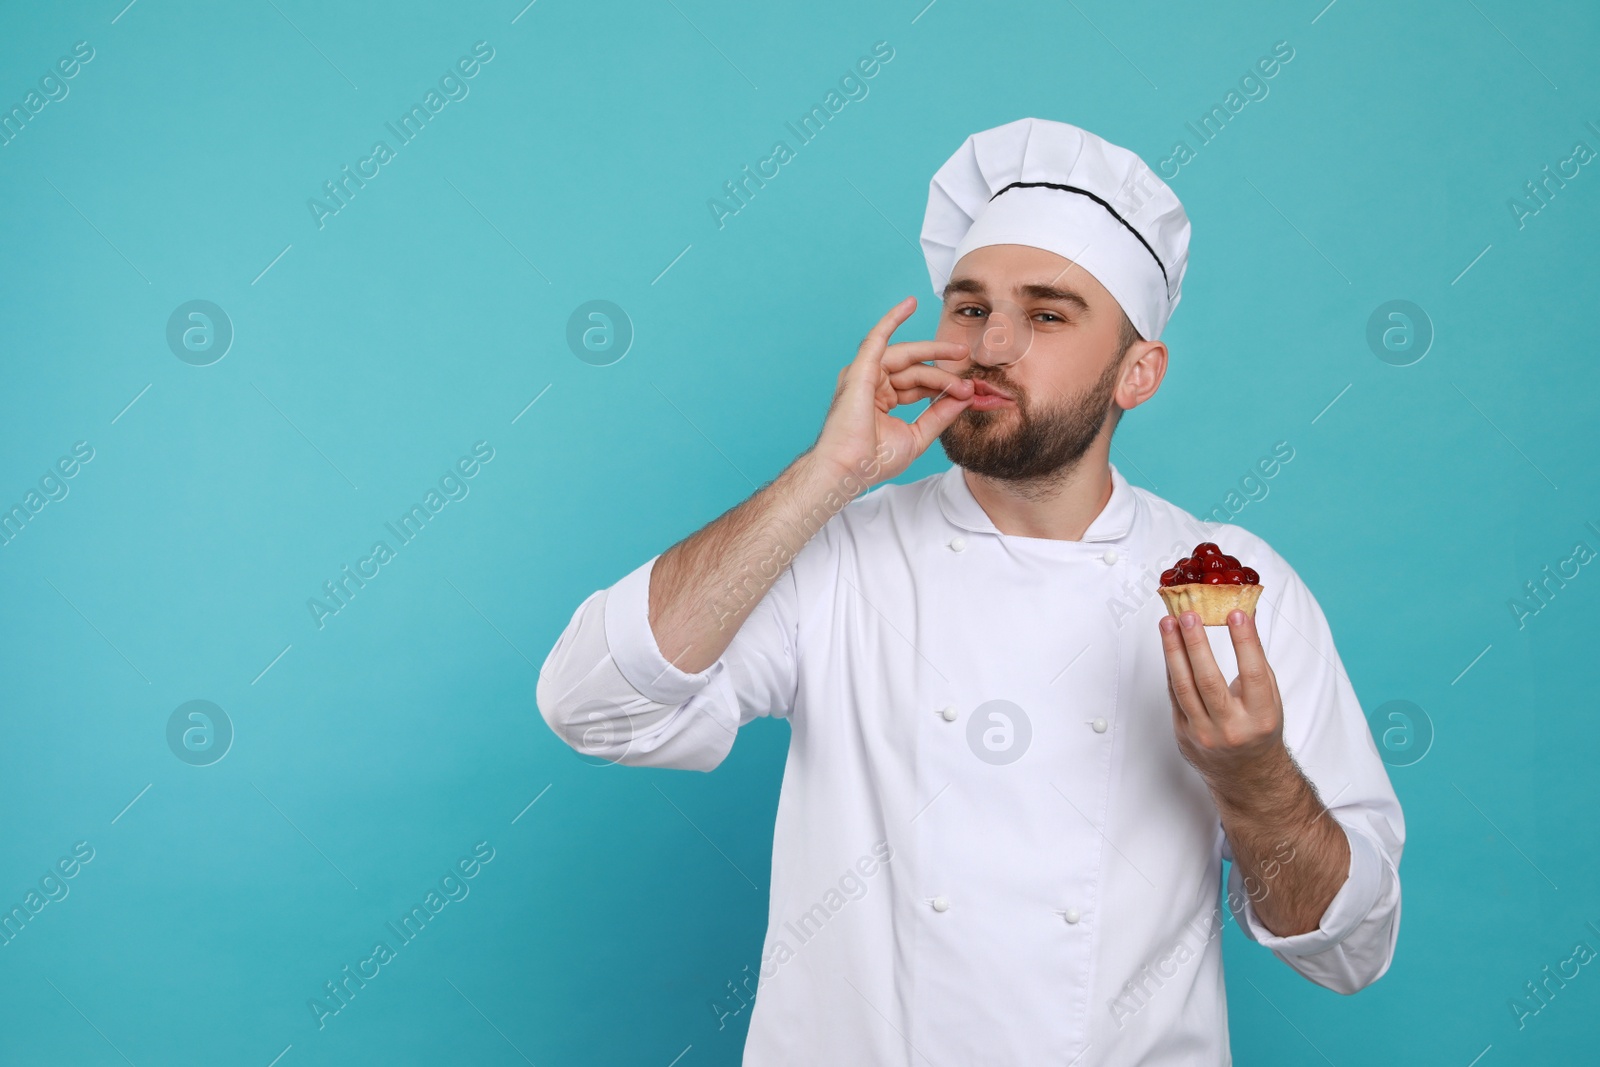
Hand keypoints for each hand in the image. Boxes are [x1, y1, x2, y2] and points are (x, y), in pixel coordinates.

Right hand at [810, 296, 973, 488]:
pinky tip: (910, 303)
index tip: (968, 392)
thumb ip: (940, 414)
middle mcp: (872, 383)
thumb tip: (965, 396)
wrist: (850, 469)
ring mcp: (864, 375)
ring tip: (959, 353)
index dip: (943, 386)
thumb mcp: (918, 435)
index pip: (918, 385)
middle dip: (943, 368)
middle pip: (915, 369)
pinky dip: (893, 319)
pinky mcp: (860, 369)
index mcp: (882, 400)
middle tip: (967, 362)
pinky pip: (878, 336)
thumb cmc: (874, 461)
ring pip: (907, 358)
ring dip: (934, 354)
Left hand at [1159, 609, 1285, 785]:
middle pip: (1208, 680)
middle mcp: (1231, 728)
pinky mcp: (1183, 734)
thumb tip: (1243, 617)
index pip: (1252, 673)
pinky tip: (1169, 645)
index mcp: (1261, 718)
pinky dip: (1171, 667)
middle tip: (1188, 614)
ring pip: (1183, 686)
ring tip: (1168, 623)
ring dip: (1173, 650)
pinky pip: (1174, 695)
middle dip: (1196, 643)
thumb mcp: (1269, 700)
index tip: (1236, 613)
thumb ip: (1256, 662)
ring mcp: (1203, 734)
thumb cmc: (1259, 729)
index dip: (1245, 642)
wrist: (1247, 775)